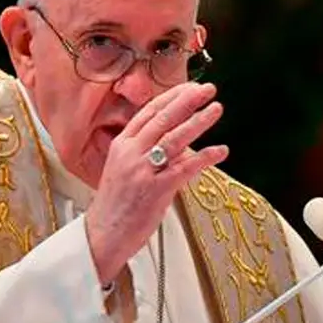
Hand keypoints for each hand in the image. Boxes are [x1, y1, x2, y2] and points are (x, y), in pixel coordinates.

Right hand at [85, 82, 227, 284]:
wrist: (103, 234)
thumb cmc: (116, 205)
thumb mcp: (125, 170)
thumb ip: (150, 154)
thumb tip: (182, 146)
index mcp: (121, 145)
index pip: (149, 112)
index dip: (171, 97)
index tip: (189, 87)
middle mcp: (131, 154)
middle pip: (163, 119)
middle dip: (187, 101)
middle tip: (207, 89)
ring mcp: (142, 171)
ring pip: (175, 139)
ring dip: (199, 122)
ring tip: (216, 109)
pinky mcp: (155, 190)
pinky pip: (185, 169)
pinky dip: (205, 157)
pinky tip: (220, 150)